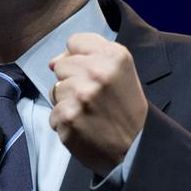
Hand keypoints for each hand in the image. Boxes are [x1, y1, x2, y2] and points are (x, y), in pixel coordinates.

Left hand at [49, 33, 146, 176]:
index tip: (91, 72)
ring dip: (67, 102)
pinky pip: (53, 113)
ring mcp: (81, 94)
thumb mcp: (121, 71)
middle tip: (93, 97)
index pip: (75, 42)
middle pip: (61, 65)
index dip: (79, 57)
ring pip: (55, 89)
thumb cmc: (126, 109)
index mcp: (114, 55)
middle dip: (72, 80)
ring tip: (89, 112)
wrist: (136, 148)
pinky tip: (83, 126)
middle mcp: (97, 71)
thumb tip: (53, 62)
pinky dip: (65, 123)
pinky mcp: (68, 116)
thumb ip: (91, 57)